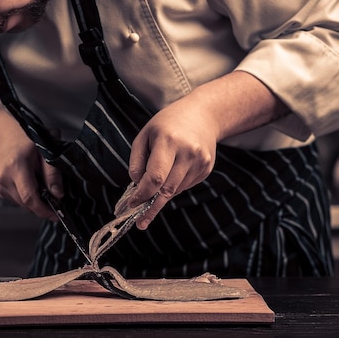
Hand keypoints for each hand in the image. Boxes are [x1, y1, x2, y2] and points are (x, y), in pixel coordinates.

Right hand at [0, 104, 63, 219]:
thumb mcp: (45, 152)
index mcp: (16, 166)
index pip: (29, 196)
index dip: (43, 210)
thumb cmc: (26, 143)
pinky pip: (18, 201)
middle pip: (26, 204)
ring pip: (22, 205)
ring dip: (36, 202)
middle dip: (43, 207)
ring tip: (44, 188)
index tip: (56, 215)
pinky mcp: (0, 190)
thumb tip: (58, 194)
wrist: (5, 139)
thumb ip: (52, 173)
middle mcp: (4, 178)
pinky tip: (33, 186)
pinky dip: (28, 198)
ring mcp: (0, 185)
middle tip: (56, 203)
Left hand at [127, 71, 289, 229]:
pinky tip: (172, 173)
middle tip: (140, 222)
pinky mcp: (206, 169)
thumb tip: (136, 186)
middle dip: (151, 207)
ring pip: (175, 191)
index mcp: (169, 141)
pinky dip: (173, 186)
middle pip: (166, 189)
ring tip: (152, 191)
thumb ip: (137, 161)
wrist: (203, 115)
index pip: (155, 177)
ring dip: (161, 195)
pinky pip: (184, 186)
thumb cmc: (167, 124)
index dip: (142, 195)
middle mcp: (187, 153)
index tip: (132, 205)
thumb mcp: (145, 135)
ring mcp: (200, 162)